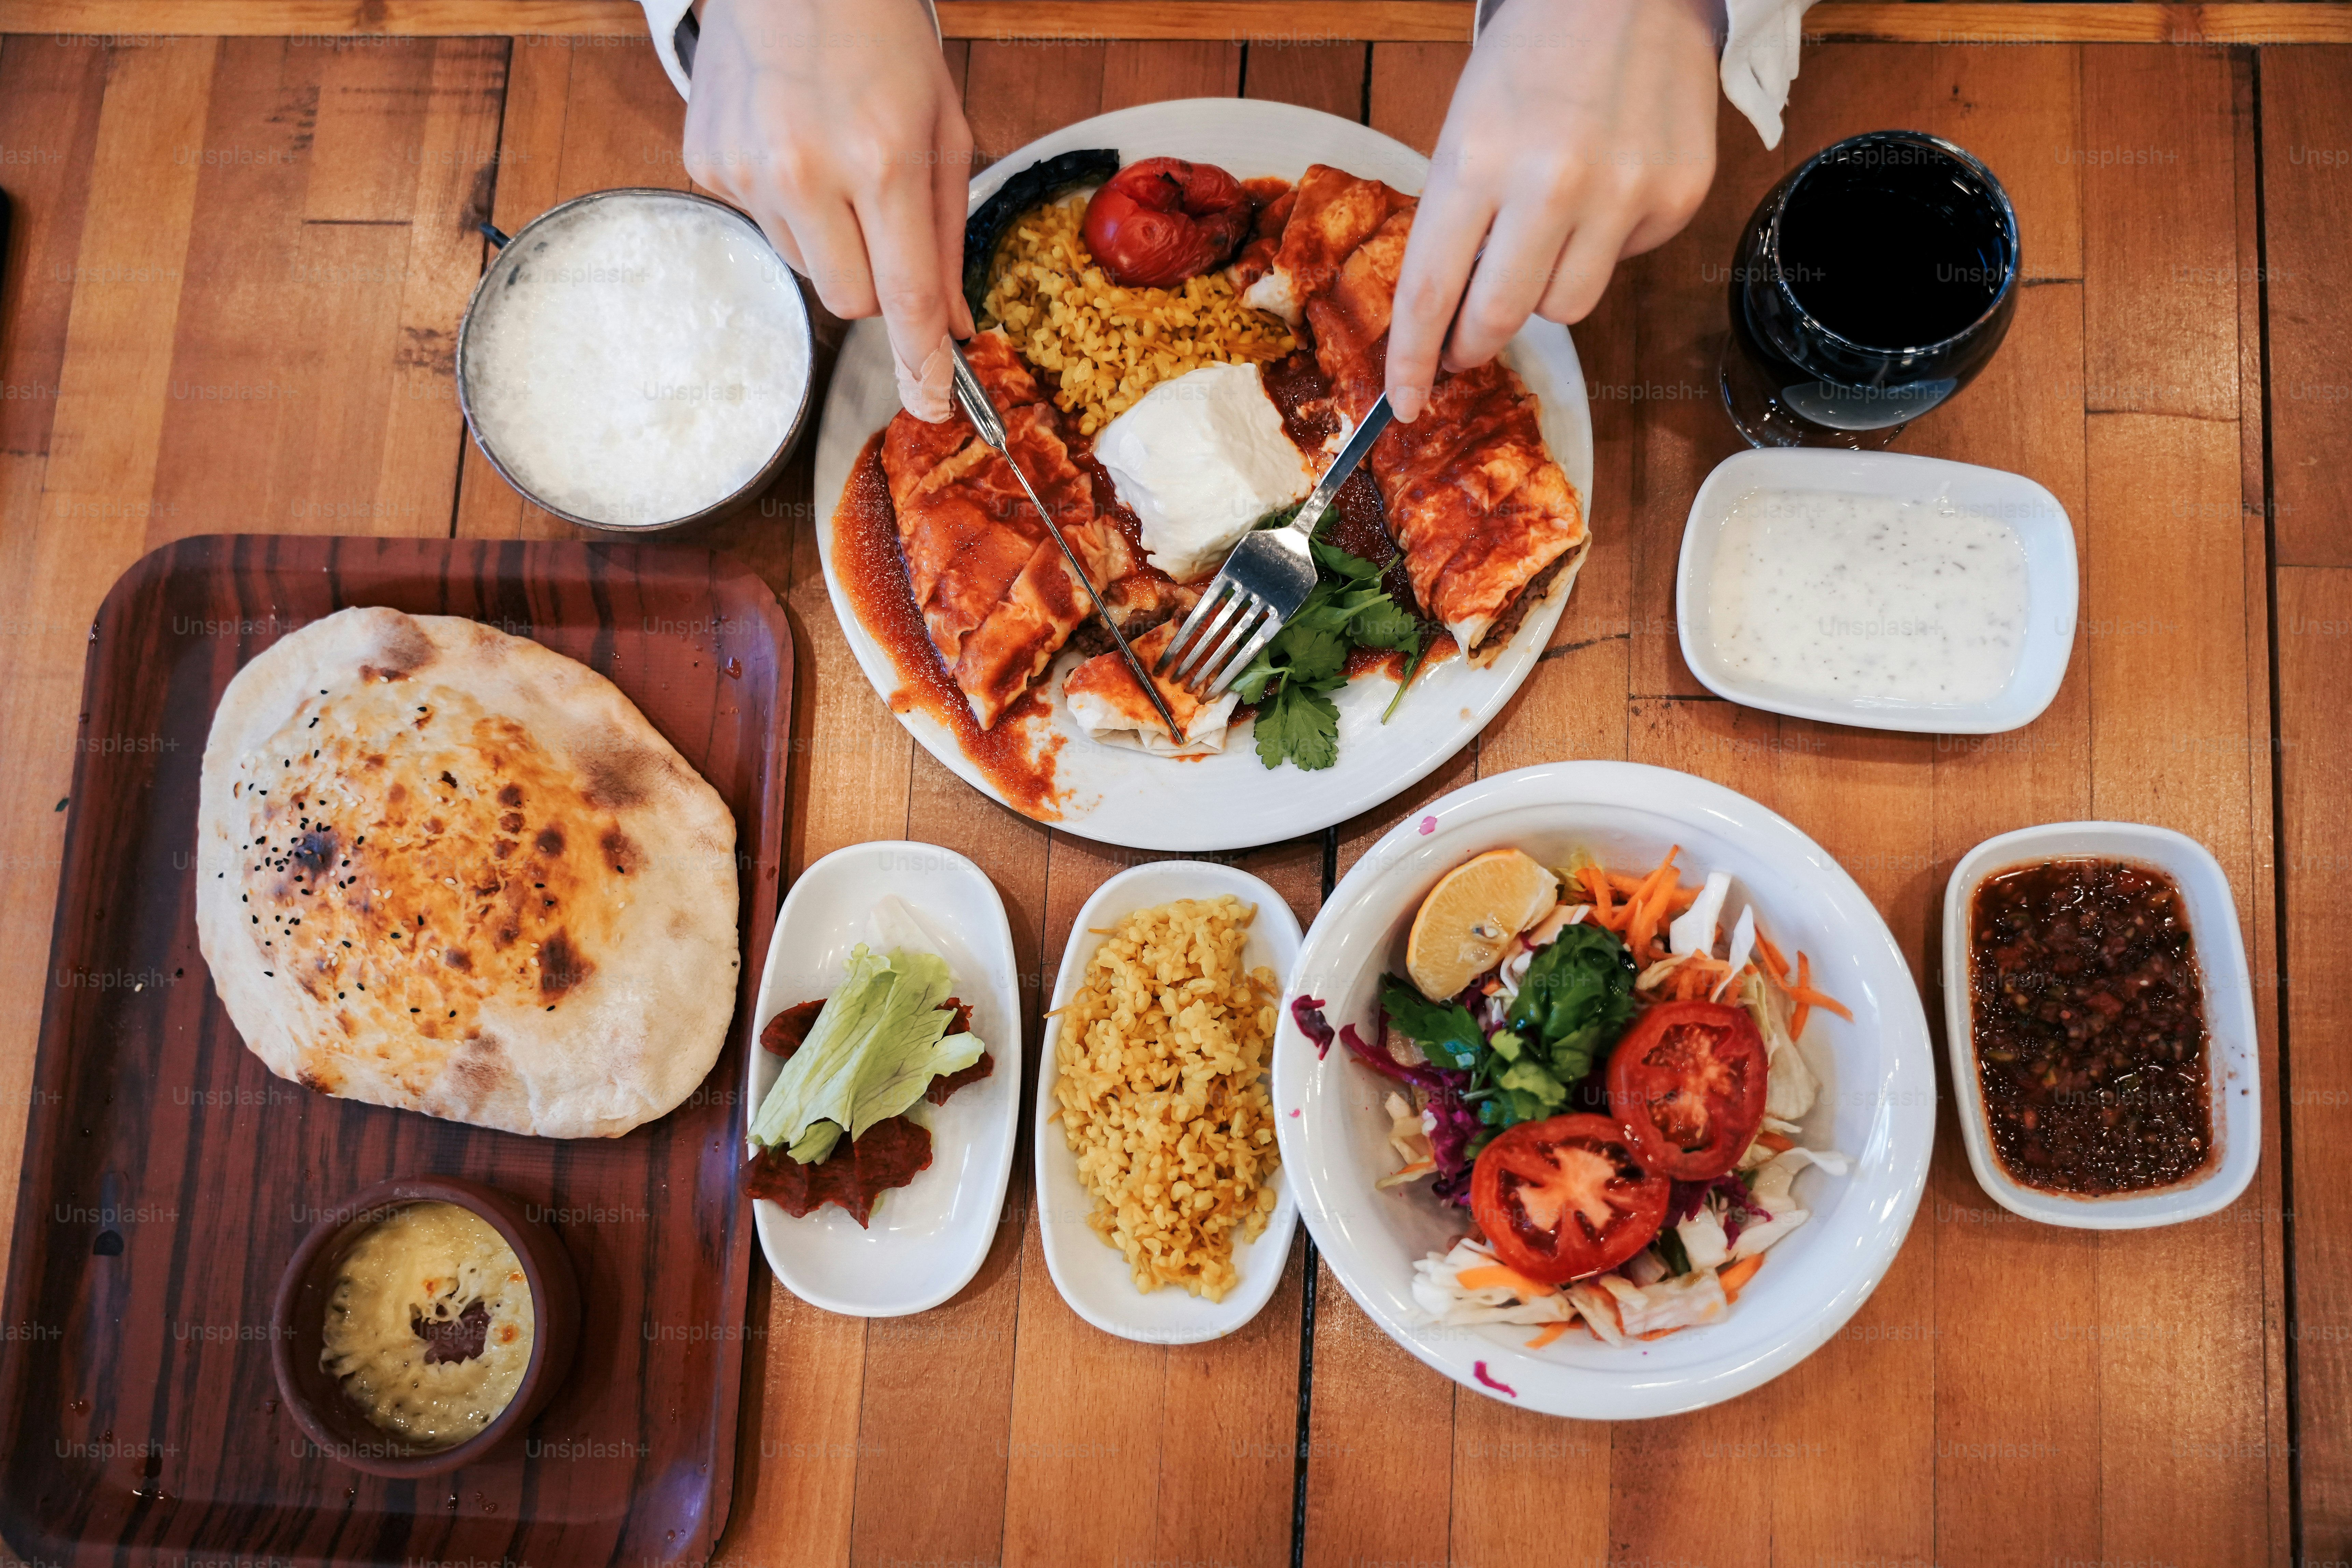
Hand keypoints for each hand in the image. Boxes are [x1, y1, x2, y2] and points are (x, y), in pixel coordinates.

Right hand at [682, 0, 974, 417]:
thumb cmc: (880, 40)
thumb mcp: (943, 129)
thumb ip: (948, 234)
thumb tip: (952, 326)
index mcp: (881, 159)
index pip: (903, 296)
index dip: (919, 360)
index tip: (929, 401)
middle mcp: (806, 171)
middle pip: (849, 300)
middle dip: (874, 283)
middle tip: (879, 220)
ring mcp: (748, 171)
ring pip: (805, 269)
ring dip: (828, 238)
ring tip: (831, 161)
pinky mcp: (709, 166)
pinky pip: (762, 228)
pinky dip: (786, 206)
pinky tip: (791, 146)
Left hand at [1386, 0, 1720, 421]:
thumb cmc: (1535, 61)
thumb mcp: (1467, 131)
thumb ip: (1458, 223)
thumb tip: (1450, 316)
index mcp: (1479, 161)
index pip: (1432, 293)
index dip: (1412, 361)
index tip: (1404, 401)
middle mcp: (1553, 183)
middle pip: (1502, 318)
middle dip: (1474, 343)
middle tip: (1466, 342)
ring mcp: (1623, 193)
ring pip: (1567, 308)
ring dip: (1546, 289)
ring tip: (1550, 230)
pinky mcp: (1676, 197)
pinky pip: (1624, 264)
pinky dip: (1605, 245)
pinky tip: (1608, 188)